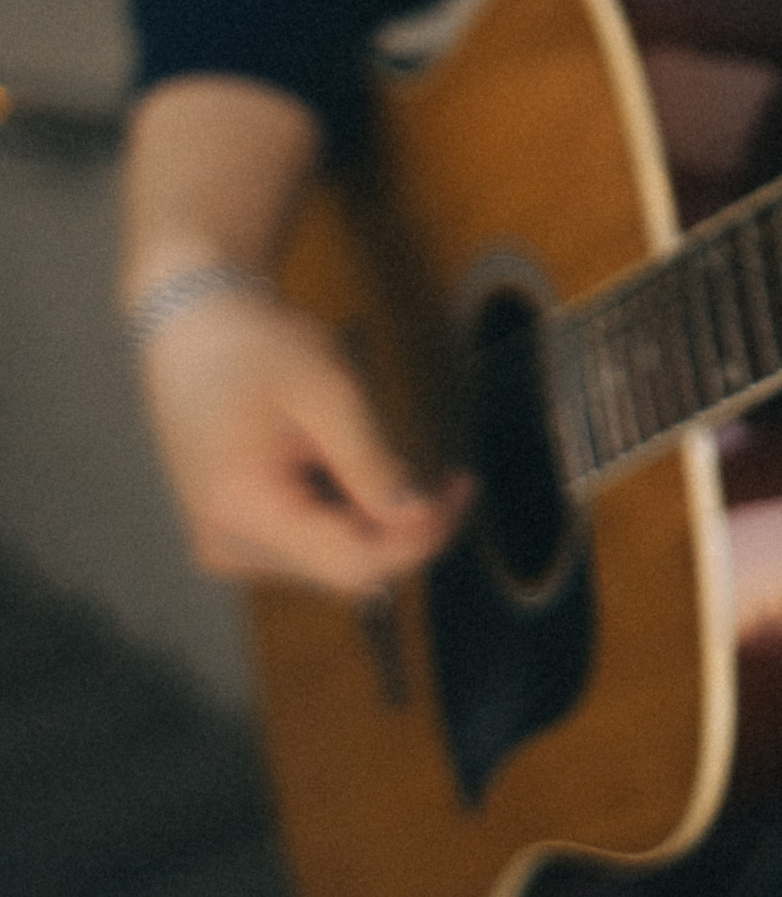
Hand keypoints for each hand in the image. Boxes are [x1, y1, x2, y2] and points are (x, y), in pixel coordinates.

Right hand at [139, 284, 469, 595]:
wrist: (196, 335)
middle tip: (453, 476)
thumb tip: (418, 514)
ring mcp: (233, 547)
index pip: (354, 564)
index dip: (421, 538)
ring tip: (385, 452)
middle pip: (350, 566)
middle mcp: (232, 546)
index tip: (464, 490)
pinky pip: (317, 544)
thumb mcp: (329, 391)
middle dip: (409, 526)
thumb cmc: (260, 349)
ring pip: (339, 559)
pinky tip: (350, 464)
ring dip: (382, 518)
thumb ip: (373, 459)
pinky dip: (354, 512)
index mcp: (245, 511)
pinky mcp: (243, 538)